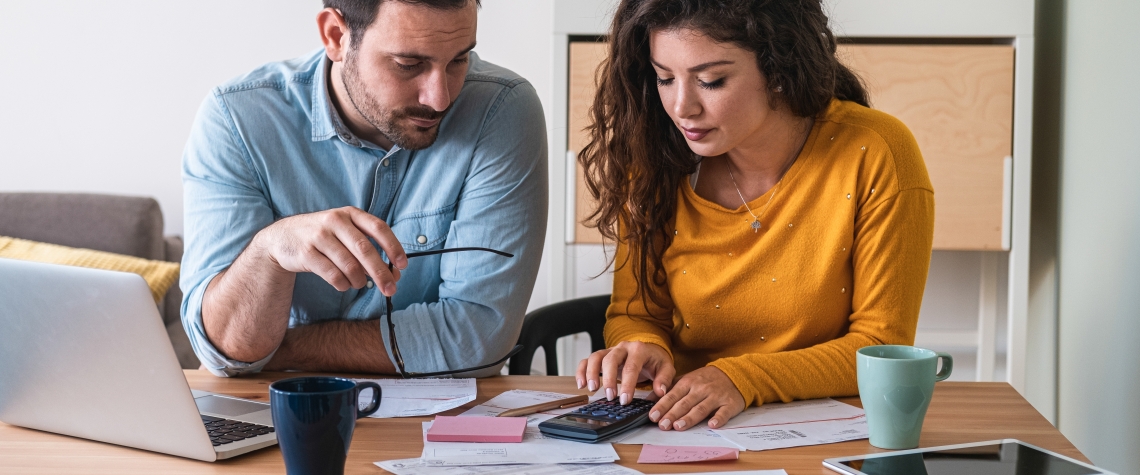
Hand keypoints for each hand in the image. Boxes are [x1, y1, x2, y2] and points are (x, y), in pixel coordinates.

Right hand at [254, 206, 407, 295]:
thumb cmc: (323, 237)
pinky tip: (343, 284)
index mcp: (350, 214)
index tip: (403, 265)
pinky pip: (332, 274)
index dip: (393, 246)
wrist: (281, 237)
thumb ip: (368, 249)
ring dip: (359, 280)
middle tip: (391, 289)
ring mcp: (318, 236)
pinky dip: (342, 284)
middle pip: (365, 249)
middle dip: (381, 272)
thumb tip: (394, 273)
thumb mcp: (344, 232)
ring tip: (360, 284)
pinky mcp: (306, 253)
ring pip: (349, 265)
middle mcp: (335, 221)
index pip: (378, 227)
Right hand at [576, 341, 674, 404]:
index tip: (625, 399)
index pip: (631, 366)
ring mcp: (610, 350)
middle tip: (610, 397)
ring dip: (591, 373)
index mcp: (639, 349)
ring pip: (596, 357)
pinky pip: (587, 360)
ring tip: (592, 389)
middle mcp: (622, 347)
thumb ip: (664, 379)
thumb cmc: (656, 360)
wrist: (649, 350)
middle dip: (609, 379)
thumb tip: (660, 391)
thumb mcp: (666, 368)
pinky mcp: (602, 356)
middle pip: (610, 359)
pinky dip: (581, 371)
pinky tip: (581, 384)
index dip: (627, 384)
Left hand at [648, 366, 744, 430]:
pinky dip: (718, 418)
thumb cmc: (705, 380)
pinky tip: (712, 424)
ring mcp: (716, 396)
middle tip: (662, 425)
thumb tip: (649, 399)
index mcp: (688, 382)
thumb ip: (669, 389)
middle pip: (684, 403)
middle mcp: (701, 389)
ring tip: (678, 426)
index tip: (653, 416)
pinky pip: (724, 412)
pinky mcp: (730, 403)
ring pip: (701, 408)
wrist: (733, 374)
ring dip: (689, 418)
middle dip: (672, 414)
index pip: (672, 395)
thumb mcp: (686, 380)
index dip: (662, 406)